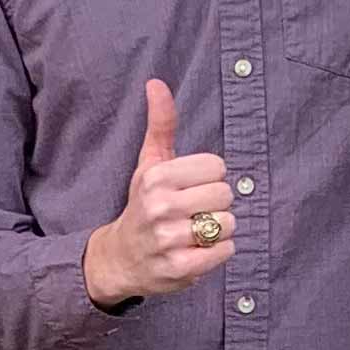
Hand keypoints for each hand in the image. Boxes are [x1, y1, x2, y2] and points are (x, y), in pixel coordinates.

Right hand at [82, 77, 236, 307]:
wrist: (122, 258)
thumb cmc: (143, 205)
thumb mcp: (149, 163)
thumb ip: (160, 124)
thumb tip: (156, 82)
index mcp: (157, 177)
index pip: (217, 168)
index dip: (210, 178)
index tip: (191, 188)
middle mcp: (160, 206)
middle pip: (225, 195)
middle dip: (215, 205)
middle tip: (193, 212)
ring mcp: (169, 239)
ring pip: (228, 224)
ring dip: (218, 230)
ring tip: (195, 232)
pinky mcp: (180, 267)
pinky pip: (225, 251)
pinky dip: (218, 251)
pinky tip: (197, 249)